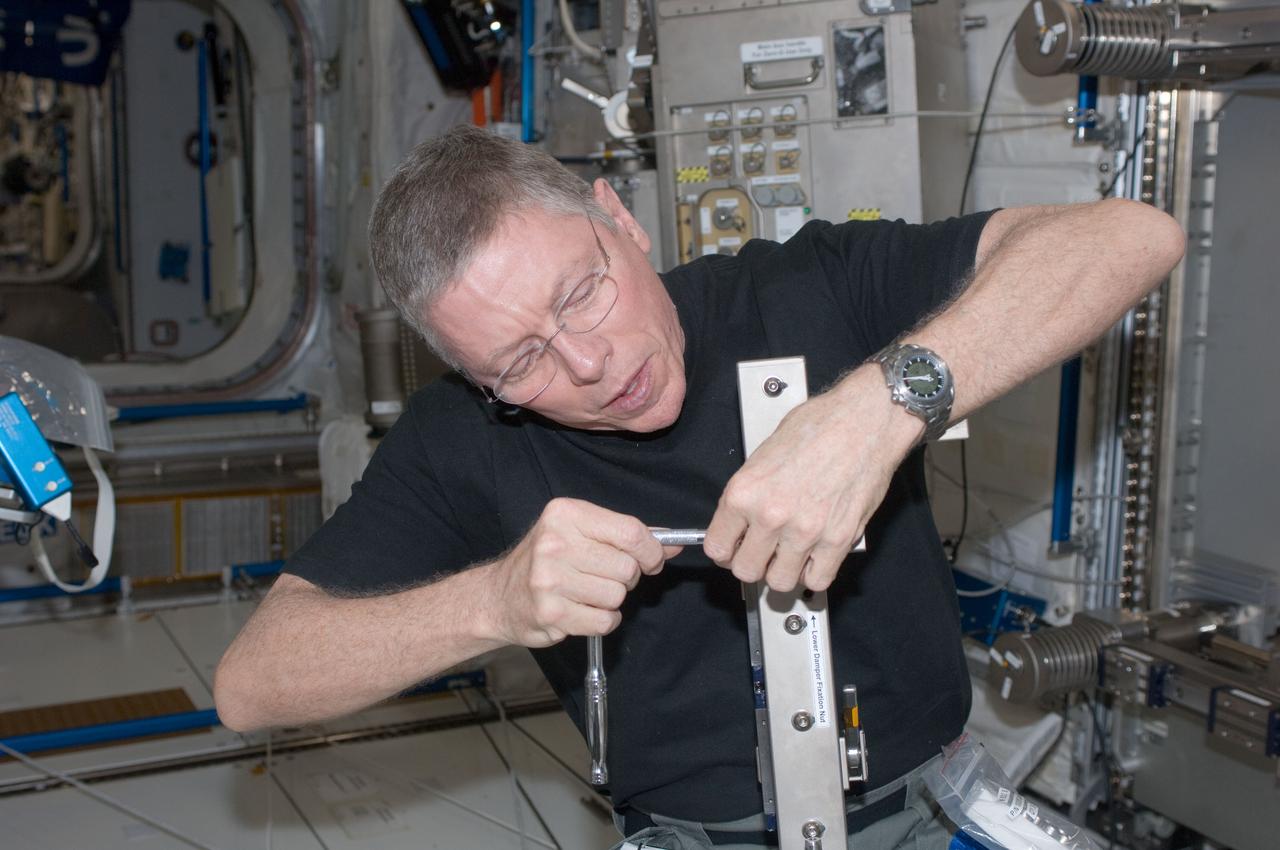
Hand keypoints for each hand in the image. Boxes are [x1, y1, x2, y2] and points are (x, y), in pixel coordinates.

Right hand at [486, 498, 680, 647]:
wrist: (500, 596)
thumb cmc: (547, 561)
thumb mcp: (581, 533)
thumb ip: (627, 537)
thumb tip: (672, 545)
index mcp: (566, 514)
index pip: (631, 532)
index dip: (651, 551)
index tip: (651, 560)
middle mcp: (555, 543)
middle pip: (628, 567)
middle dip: (626, 577)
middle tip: (603, 576)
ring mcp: (550, 579)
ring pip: (617, 596)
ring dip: (611, 600)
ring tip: (586, 592)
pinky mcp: (551, 612)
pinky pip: (605, 620)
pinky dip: (603, 620)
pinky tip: (582, 610)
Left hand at [703, 364, 922, 591]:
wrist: (865, 420)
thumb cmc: (821, 424)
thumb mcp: (765, 452)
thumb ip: (751, 491)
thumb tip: (741, 517)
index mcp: (745, 491)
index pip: (717, 547)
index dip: (725, 551)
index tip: (732, 549)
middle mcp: (771, 515)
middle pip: (745, 571)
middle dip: (751, 564)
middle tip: (760, 553)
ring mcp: (805, 531)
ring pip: (779, 582)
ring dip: (781, 572)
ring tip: (788, 555)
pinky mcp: (838, 540)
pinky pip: (817, 579)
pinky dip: (813, 574)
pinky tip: (813, 558)